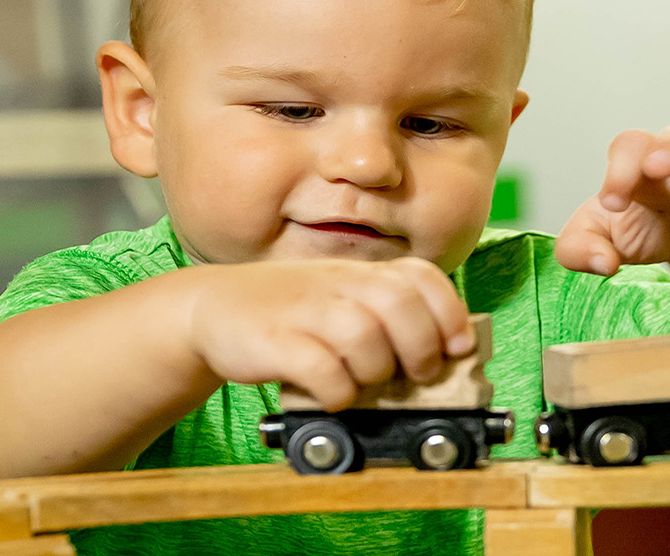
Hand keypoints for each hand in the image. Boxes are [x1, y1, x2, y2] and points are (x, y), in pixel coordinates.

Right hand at [182, 258, 473, 410]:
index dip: (450, 313)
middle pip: (400, 304)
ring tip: (364, 382)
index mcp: (359, 274)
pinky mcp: (275, 342)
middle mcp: (337, 285)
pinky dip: (337, 391)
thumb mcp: (340, 298)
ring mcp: (305, 311)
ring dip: (376, 370)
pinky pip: (322, 370)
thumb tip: (444, 354)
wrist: (212, 308)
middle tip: (416, 374)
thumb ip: (385, 314)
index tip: (458, 346)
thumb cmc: (290, 311)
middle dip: (421, 347)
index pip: (422, 277)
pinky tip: (331, 394)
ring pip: (364, 336)